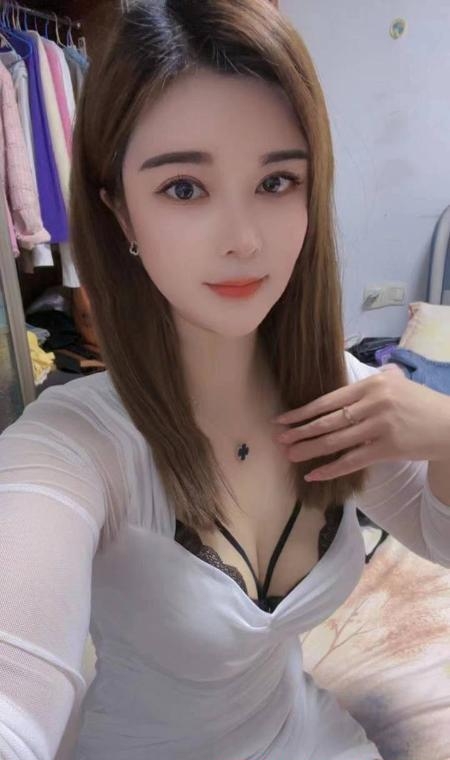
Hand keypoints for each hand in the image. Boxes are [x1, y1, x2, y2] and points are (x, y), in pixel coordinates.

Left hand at [271, 364, 449, 480]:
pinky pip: (352, 461)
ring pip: (335, 441)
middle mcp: (373, 403)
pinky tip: (313, 474)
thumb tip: (348, 384)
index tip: (283, 419)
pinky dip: (330, 469)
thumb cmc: (421, 404)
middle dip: (300, 431)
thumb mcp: (397, 383)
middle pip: (327, 421)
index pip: (329, 399)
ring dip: (309, 449)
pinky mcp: (387, 449)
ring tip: (289, 454)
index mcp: (371, 385)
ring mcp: (380, 427)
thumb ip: (373, 381)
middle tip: (279, 439)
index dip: (303, 411)